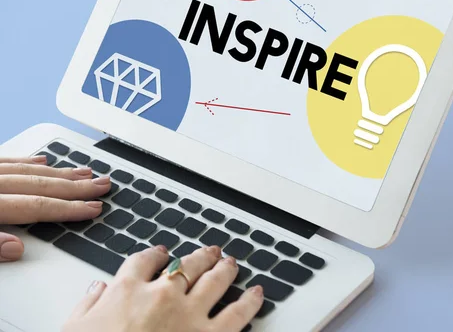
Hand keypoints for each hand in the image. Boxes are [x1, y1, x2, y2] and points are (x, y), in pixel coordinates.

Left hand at [0, 156, 110, 261]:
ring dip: (59, 173)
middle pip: (40, 185)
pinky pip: (7, 161)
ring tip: (84, 173)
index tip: (93, 208)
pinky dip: (28, 162)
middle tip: (101, 185)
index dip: (68, 208)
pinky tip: (43, 161)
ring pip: (28, 171)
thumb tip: (16, 248)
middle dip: (76, 187)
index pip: (37, 207)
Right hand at [63, 245, 263, 331]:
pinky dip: (250, 301)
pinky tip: (257, 293)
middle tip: (209, 252)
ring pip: (214, 280)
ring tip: (231, 262)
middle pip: (186, 265)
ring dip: (225, 268)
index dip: (156, 254)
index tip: (162, 253)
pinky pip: (237, 314)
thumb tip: (97, 289)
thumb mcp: (73, 330)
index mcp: (127, 291)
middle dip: (200, 256)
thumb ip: (87, 306)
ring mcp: (189, 314)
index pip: (144, 261)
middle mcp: (162, 295)